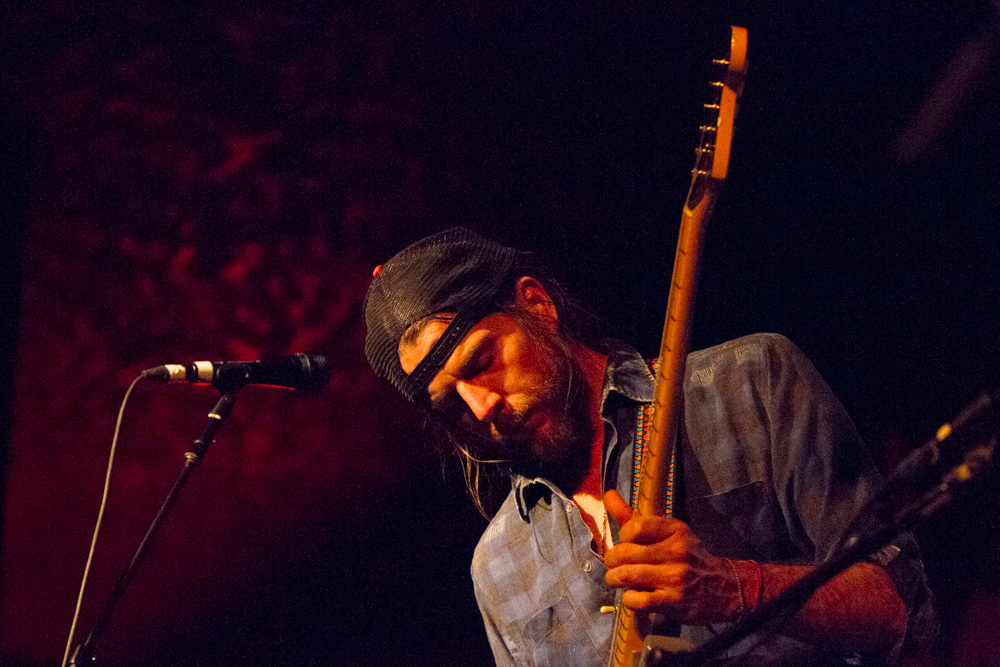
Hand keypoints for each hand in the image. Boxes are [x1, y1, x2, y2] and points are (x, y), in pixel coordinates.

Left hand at [603, 490, 739, 624]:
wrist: (725, 587)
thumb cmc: (689, 557)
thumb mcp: (668, 532)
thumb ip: (634, 516)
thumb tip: (608, 495)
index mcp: (675, 530)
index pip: (634, 527)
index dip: (623, 536)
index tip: (625, 543)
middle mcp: (677, 551)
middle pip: (625, 552)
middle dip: (612, 560)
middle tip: (613, 564)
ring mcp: (676, 577)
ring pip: (627, 575)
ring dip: (614, 578)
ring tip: (616, 579)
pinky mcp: (674, 602)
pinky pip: (638, 599)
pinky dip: (627, 598)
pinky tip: (632, 595)